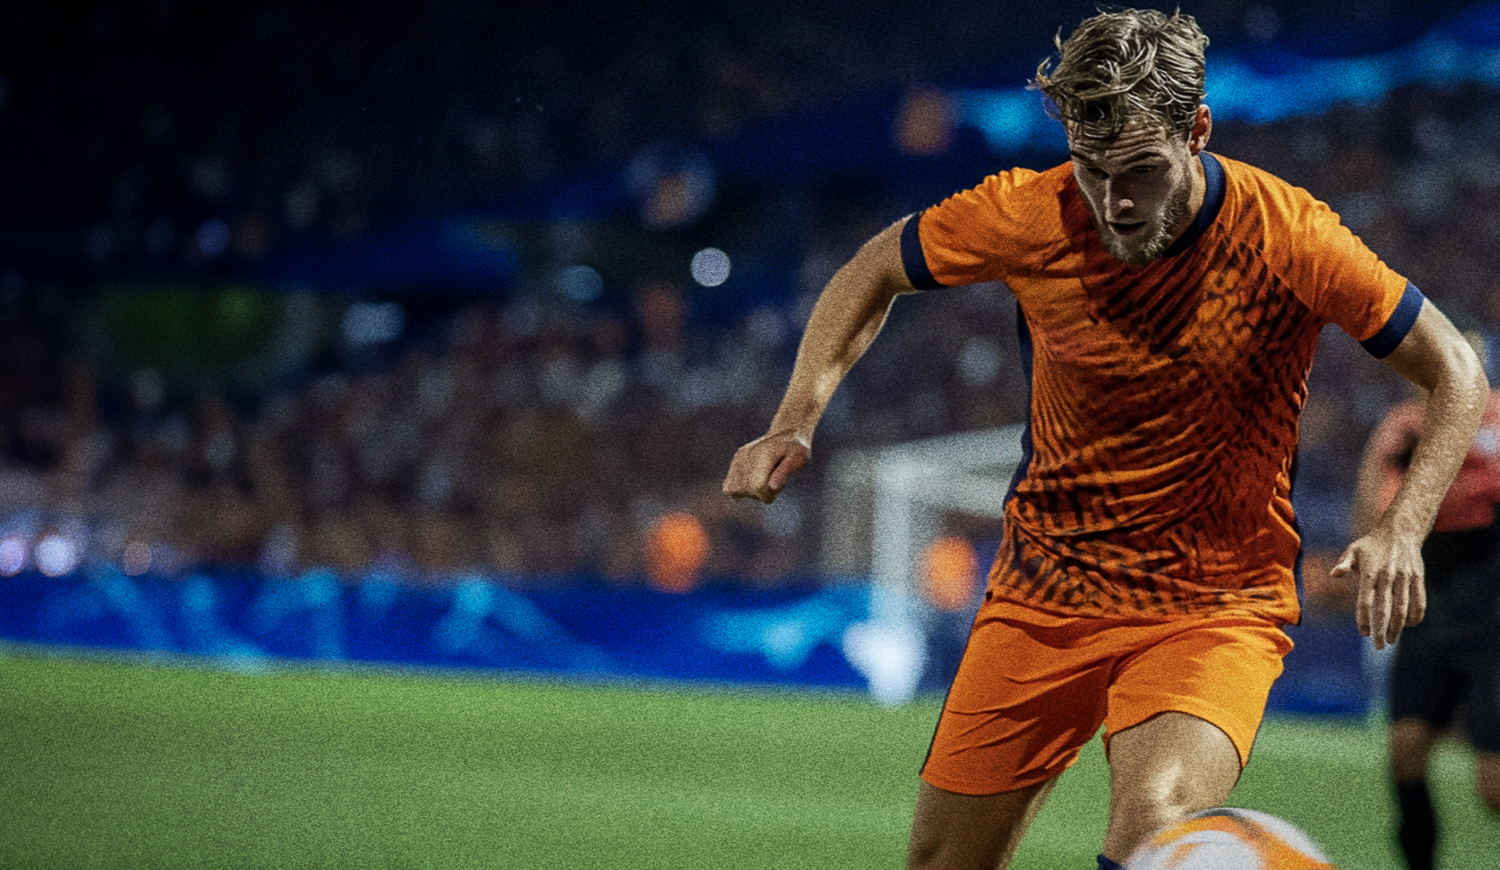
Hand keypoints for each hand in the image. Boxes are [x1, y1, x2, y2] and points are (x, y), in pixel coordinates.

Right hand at [722, 432, 810, 503]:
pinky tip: (753, 480)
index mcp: (763, 455)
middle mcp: (747, 455)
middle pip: (745, 490)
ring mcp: (739, 458)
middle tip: (772, 482)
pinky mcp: (736, 460)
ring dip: (748, 492)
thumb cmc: (795, 450)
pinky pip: (729, 485)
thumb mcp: (797, 460)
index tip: (776, 489)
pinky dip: (740, 488)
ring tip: (762, 480)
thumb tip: (772, 489)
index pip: (756, 487)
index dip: (767, 495)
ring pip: (734, 489)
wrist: (787, 434)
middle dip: (759, 494)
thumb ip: (783, 474)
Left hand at [1330, 529, 1426, 649]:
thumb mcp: (1353, 549)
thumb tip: (1334, 574)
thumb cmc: (1371, 544)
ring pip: (1403, 608)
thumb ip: (1344, 564)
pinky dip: (1415, 615)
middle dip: (1382, 629)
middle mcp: (1388, 576)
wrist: (1400, 531)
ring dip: (1398, 627)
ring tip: (1391, 640)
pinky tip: (1408, 625)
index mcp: (1370, 572)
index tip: (1364, 633)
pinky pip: (1419, 601)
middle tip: (1379, 646)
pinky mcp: (1418, 578)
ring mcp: (1405, 578)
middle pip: (1385, 608)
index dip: (1364, 618)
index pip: (1366, 600)